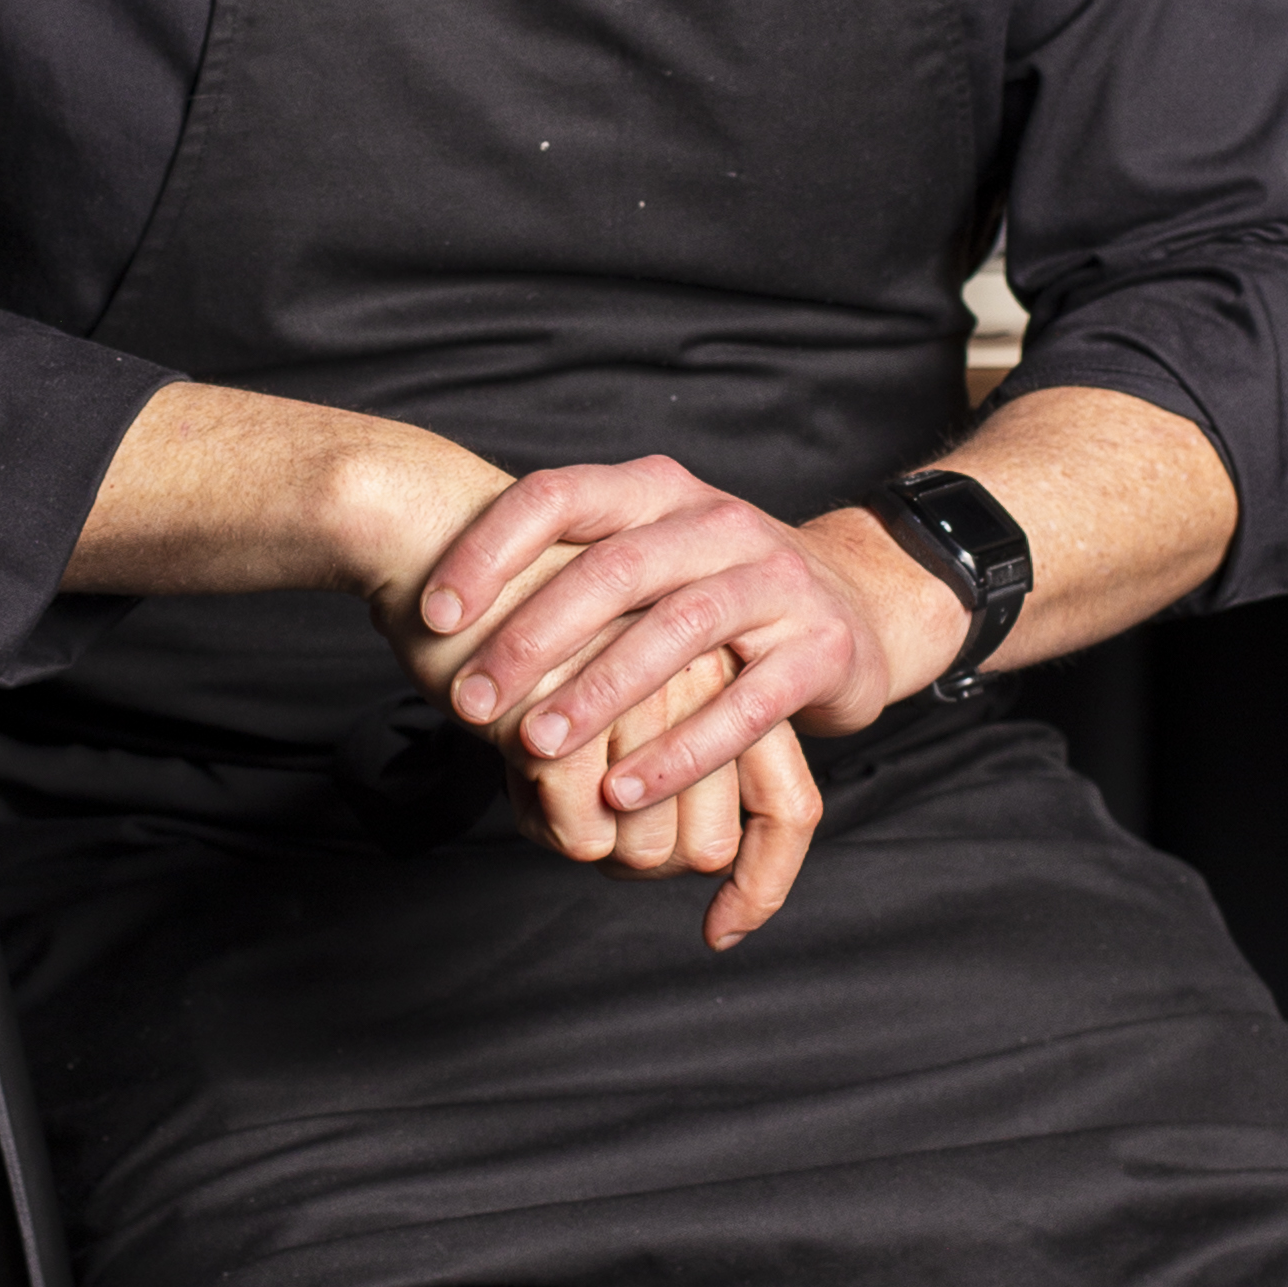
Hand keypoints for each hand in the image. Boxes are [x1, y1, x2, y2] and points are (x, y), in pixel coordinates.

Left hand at [399, 460, 972, 945]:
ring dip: (599, 697)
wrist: (862, 602)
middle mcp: (717, 523)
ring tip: (536, 750)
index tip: (429, 615)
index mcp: (658, 492)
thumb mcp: (641, 556)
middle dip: (533, 639)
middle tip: (467, 703)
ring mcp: (775, 582)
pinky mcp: (818, 649)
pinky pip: (745, 705)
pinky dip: (681, 753)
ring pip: (678, 634)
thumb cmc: (712, 590)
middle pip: (614, 570)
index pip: (560, 494)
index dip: (489, 548)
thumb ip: (559, 567)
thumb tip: (426, 613)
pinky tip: (625, 794)